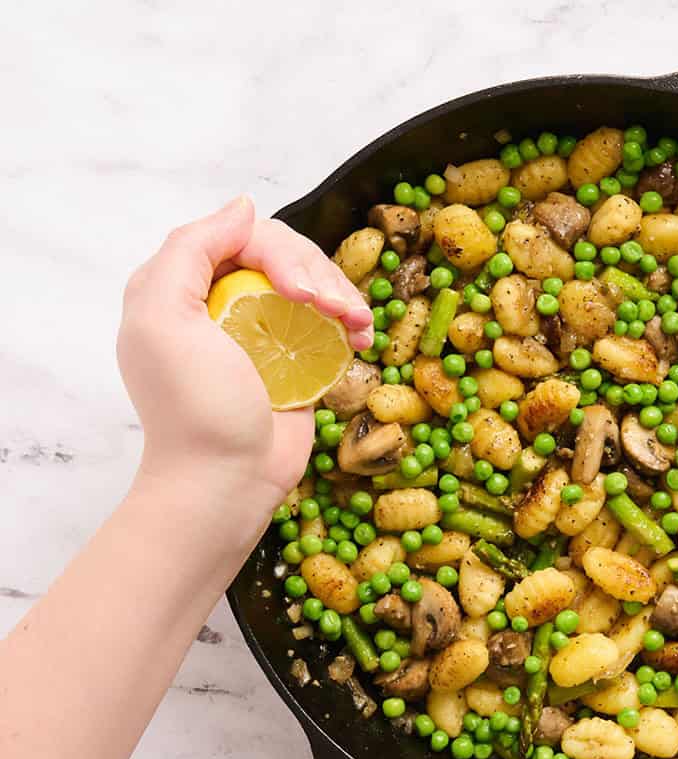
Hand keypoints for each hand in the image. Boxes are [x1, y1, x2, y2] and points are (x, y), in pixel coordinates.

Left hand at [117, 196, 372, 514]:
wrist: (226, 481)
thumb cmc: (193, 407)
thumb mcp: (163, 318)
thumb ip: (189, 249)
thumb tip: (243, 206)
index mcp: (179, 286)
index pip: (241, 236)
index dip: (279, 253)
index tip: (303, 293)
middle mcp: (219, 302)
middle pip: (283, 255)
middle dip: (318, 275)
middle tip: (338, 312)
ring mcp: (260, 330)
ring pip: (312, 283)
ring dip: (343, 296)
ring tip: (359, 326)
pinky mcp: (295, 359)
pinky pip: (329, 321)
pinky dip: (350, 322)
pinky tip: (361, 338)